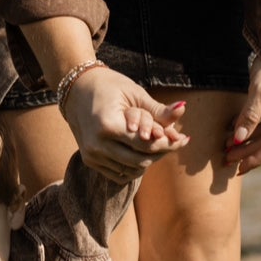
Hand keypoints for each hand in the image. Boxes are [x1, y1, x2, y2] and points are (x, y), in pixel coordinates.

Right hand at [62, 65, 189, 178]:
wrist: (77, 90)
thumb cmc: (110, 87)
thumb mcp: (135, 94)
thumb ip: (158, 109)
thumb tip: (184, 109)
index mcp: (107, 125)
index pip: (145, 145)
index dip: (168, 144)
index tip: (184, 138)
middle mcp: (97, 144)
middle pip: (140, 161)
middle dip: (161, 153)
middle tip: (176, 143)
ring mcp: (91, 155)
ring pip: (131, 170)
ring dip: (149, 161)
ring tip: (161, 147)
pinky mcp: (90, 161)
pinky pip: (119, 174)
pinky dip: (134, 167)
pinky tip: (144, 153)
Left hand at [225, 63, 260, 175]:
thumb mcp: (259, 86)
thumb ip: (250, 113)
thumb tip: (238, 139)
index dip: (254, 158)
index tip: (237, 167)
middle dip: (249, 151)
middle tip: (227, 158)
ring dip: (251, 140)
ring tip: (229, 145)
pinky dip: (256, 127)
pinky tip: (240, 129)